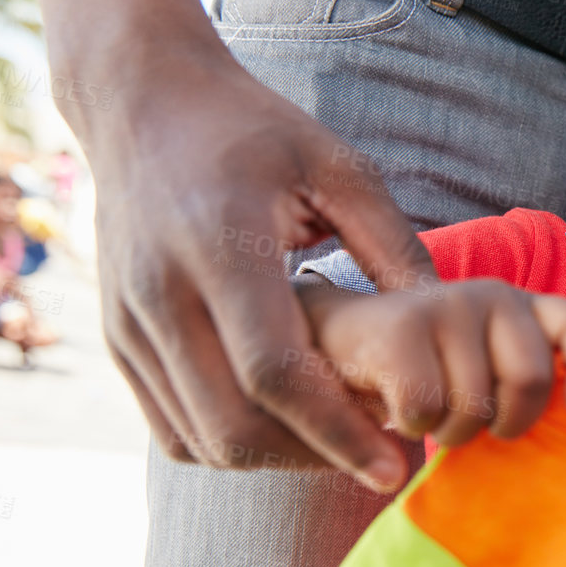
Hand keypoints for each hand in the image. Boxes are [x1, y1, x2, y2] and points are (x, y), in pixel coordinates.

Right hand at [91, 45, 438, 490]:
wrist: (143, 101)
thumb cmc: (254, 129)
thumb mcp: (339, 167)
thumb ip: (395, 246)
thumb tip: (448, 327)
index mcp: (218, 245)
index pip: (275, 372)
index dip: (338, 431)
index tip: (396, 464)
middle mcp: (160, 292)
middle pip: (233, 424)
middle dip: (314, 460)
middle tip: (379, 463)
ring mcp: (128, 321)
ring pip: (201, 440)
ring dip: (277, 461)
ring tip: (342, 446)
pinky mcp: (117, 340)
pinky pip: (172, 429)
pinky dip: (232, 447)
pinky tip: (289, 430)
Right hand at [299, 279, 565, 445]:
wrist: (334, 345)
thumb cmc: (423, 369)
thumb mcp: (484, 368)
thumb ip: (524, 377)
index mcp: (520, 305)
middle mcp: (492, 294)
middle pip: (530, 379)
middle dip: (505, 422)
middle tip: (477, 424)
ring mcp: (446, 305)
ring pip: (475, 403)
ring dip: (450, 430)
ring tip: (429, 411)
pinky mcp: (401, 327)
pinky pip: (427, 407)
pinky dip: (411, 425)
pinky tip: (395, 405)